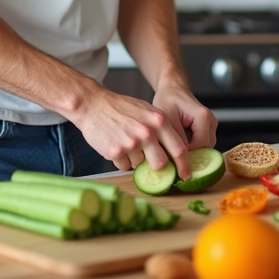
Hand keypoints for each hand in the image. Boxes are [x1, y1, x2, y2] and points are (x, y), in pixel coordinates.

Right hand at [72, 88, 193, 179]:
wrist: (93, 104)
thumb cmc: (121, 108)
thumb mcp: (147, 111)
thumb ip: (161, 129)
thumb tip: (174, 153)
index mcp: (159, 120)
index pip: (179, 149)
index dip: (184, 165)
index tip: (186, 175)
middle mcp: (148, 132)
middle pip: (161, 163)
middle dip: (156, 166)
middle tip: (150, 162)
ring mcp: (132, 142)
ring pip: (140, 165)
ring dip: (134, 159)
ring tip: (125, 142)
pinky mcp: (116, 151)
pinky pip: (124, 166)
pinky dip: (121, 160)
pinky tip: (115, 144)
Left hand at [152, 83, 217, 153]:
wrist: (172, 90)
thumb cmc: (168, 100)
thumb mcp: (167, 119)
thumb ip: (175, 139)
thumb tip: (178, 159)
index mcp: (203, 116)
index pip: (201, 145)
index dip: (189, 156)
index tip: (174, 161)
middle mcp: (211, 120)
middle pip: (206, 148)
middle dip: (191, 156)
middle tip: (174, 158)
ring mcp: (211, 125)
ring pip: (205, 148)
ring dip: (192, 152)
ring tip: (176, 150)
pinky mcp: (208, 128)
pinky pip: (203, 144)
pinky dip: (192, 147)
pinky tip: (180, 145)